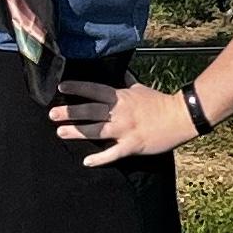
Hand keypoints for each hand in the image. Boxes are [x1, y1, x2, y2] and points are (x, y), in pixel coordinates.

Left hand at [49, 73, 196, 166]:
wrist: (180, 117)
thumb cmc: (159, 102)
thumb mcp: (140, 88)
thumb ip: (127, 81)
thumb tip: (120, 71)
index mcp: (121, 97)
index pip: (94, 90)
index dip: (77, 88)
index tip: (61, 87)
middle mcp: (119, 112)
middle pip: (90, 111)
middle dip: (70, 112)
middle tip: (52, 114)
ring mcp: (125, 129)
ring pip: (96, 130)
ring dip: (78, 132)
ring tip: (61, 132)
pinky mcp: (132, 145)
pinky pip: (113, 153)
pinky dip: (99, 158)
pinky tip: (86, 161)